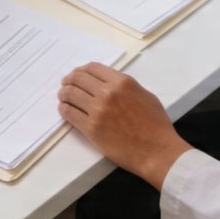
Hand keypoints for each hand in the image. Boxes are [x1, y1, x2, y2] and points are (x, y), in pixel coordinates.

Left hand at [58, 63, 191, 190]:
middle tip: (66, 84)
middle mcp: (108, 92)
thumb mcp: (145, 95)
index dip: (81, 70)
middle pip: (78, 79)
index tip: (77, 74)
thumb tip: (109, 85)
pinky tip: (65, 109)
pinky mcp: (91, 128)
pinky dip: (64, 109)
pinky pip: (70, 114)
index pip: (93, 68)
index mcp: (122, 82)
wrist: (156, 150)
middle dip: (69, 80)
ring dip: (64, 94)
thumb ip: (126, 87)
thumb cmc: (155, 124)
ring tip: (63, 97)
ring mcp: (98, 110)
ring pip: (71, 94)